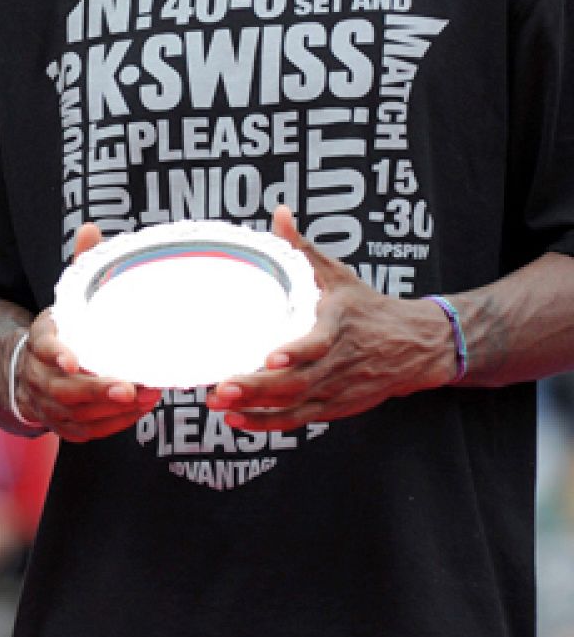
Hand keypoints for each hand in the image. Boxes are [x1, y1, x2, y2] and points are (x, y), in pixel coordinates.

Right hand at [15, 223, 161, 440]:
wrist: (31, 374)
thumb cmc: (63, 331)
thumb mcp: (67, 298)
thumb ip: (81, 265)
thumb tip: (91, 228)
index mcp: (40, 341)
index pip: (43, 348)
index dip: (57, 355)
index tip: (73, 360)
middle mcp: (40, 376)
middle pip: (65, 389)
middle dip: (97, 390)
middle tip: (130, 388)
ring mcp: (51, 405)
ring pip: (79, 413)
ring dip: (112, 408)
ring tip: (147, 396)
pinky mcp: (65, 426)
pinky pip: (89, 430)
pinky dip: (114, 423)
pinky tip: (139, 410)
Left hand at [206, 207, 455, 430]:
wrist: (417, 346)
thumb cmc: (366, 306)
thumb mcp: (338, 274)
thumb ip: (303, 249)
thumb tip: (279, 213)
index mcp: (340, 325)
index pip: (320, 343)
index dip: (297, 352)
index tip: (271, 357)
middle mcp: (340, 362)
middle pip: (298, 382)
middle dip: (258, 387)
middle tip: (221, 388)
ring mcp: (338, 389)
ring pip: (296, 404)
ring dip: (256, 409)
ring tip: (219, 404)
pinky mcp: (335, 407)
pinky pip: (300, 419)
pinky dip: (269, 423)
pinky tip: (238, 421)